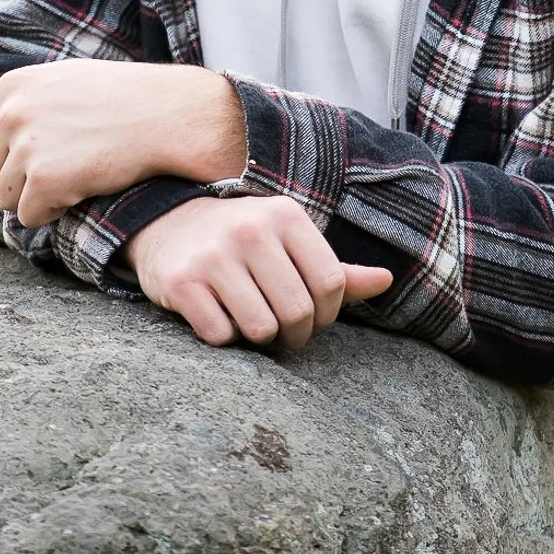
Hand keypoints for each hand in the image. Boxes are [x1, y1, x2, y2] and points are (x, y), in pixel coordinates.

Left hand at [0, 61, 245, 227]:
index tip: (27, 161)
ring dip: (36, 198)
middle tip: (61, 172)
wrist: (168, 115)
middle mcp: (13, 113)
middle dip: (18, 180)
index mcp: (13, 87)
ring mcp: (27, 146)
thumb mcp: (64, 81)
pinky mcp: (46, 180)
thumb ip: (25, 102)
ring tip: (75, 178)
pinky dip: (52, 214)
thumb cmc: (125, 100)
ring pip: (6, 198)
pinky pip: (29, 216)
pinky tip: (82, 192)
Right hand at [124, 196, 392, 350]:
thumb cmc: (242, 242)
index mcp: (286, 216)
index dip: (327, 315)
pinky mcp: (182, 281)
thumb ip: (337, 270)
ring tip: (249, 320)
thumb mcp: (289, 244)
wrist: (166, 224)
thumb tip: (387, 281)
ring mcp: (214, 255)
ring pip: (261, 328)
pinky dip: (223, 336)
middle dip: (294, 335)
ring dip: (258, 337)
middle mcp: (251, 230)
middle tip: (281, 332)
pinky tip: (216, 315)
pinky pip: (221, 335)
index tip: (312, 319)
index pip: (331, 285)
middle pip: (298, 312)